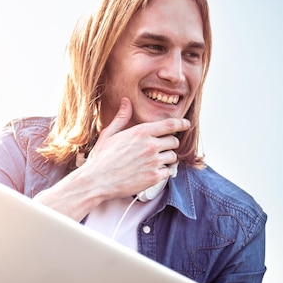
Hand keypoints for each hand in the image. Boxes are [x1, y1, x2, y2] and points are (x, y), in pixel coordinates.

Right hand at [33, 97, 188, 220]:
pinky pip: (169, 172)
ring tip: (154, 161)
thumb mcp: (109, 134)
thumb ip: (122, 117)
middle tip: (160, 148)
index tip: (186, 124)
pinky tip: (153, 172)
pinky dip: (164, 172)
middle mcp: (150, 145)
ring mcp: (153, 162)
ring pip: (173, 157)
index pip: (170, 125)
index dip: (181, 123)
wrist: (97, 181)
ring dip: (167, 158)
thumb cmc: (101, 158)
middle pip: (174, 141)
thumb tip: (126, 101)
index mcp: (141, 132)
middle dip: (169, 144)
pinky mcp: (154, 177)